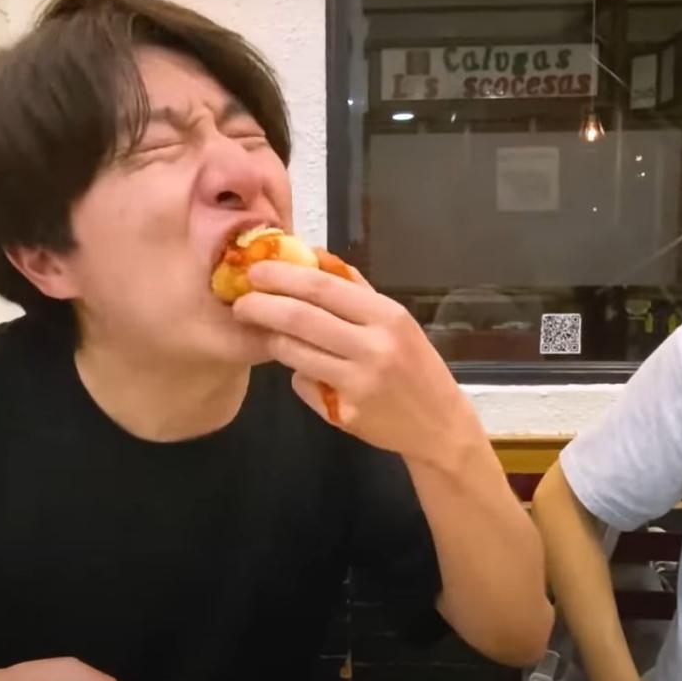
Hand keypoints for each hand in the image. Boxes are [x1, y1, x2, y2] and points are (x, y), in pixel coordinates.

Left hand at [232, 260, 480, 468]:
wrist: (440, 425)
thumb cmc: (415, 365)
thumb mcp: (396, 321)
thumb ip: (356, 290)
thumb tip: (312, 255)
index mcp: (387, 316)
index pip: (323, 288)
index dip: (282, 277)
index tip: (256, 272)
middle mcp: (374, 348)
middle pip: (301, 318)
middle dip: (261, 306)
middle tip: (241, 303)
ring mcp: (358, 384)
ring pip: (294, 353)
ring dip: (272, 340)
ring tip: (266, 333)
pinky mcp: (345, 413)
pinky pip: (303, 384)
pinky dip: (297, 374)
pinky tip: (308, 371)